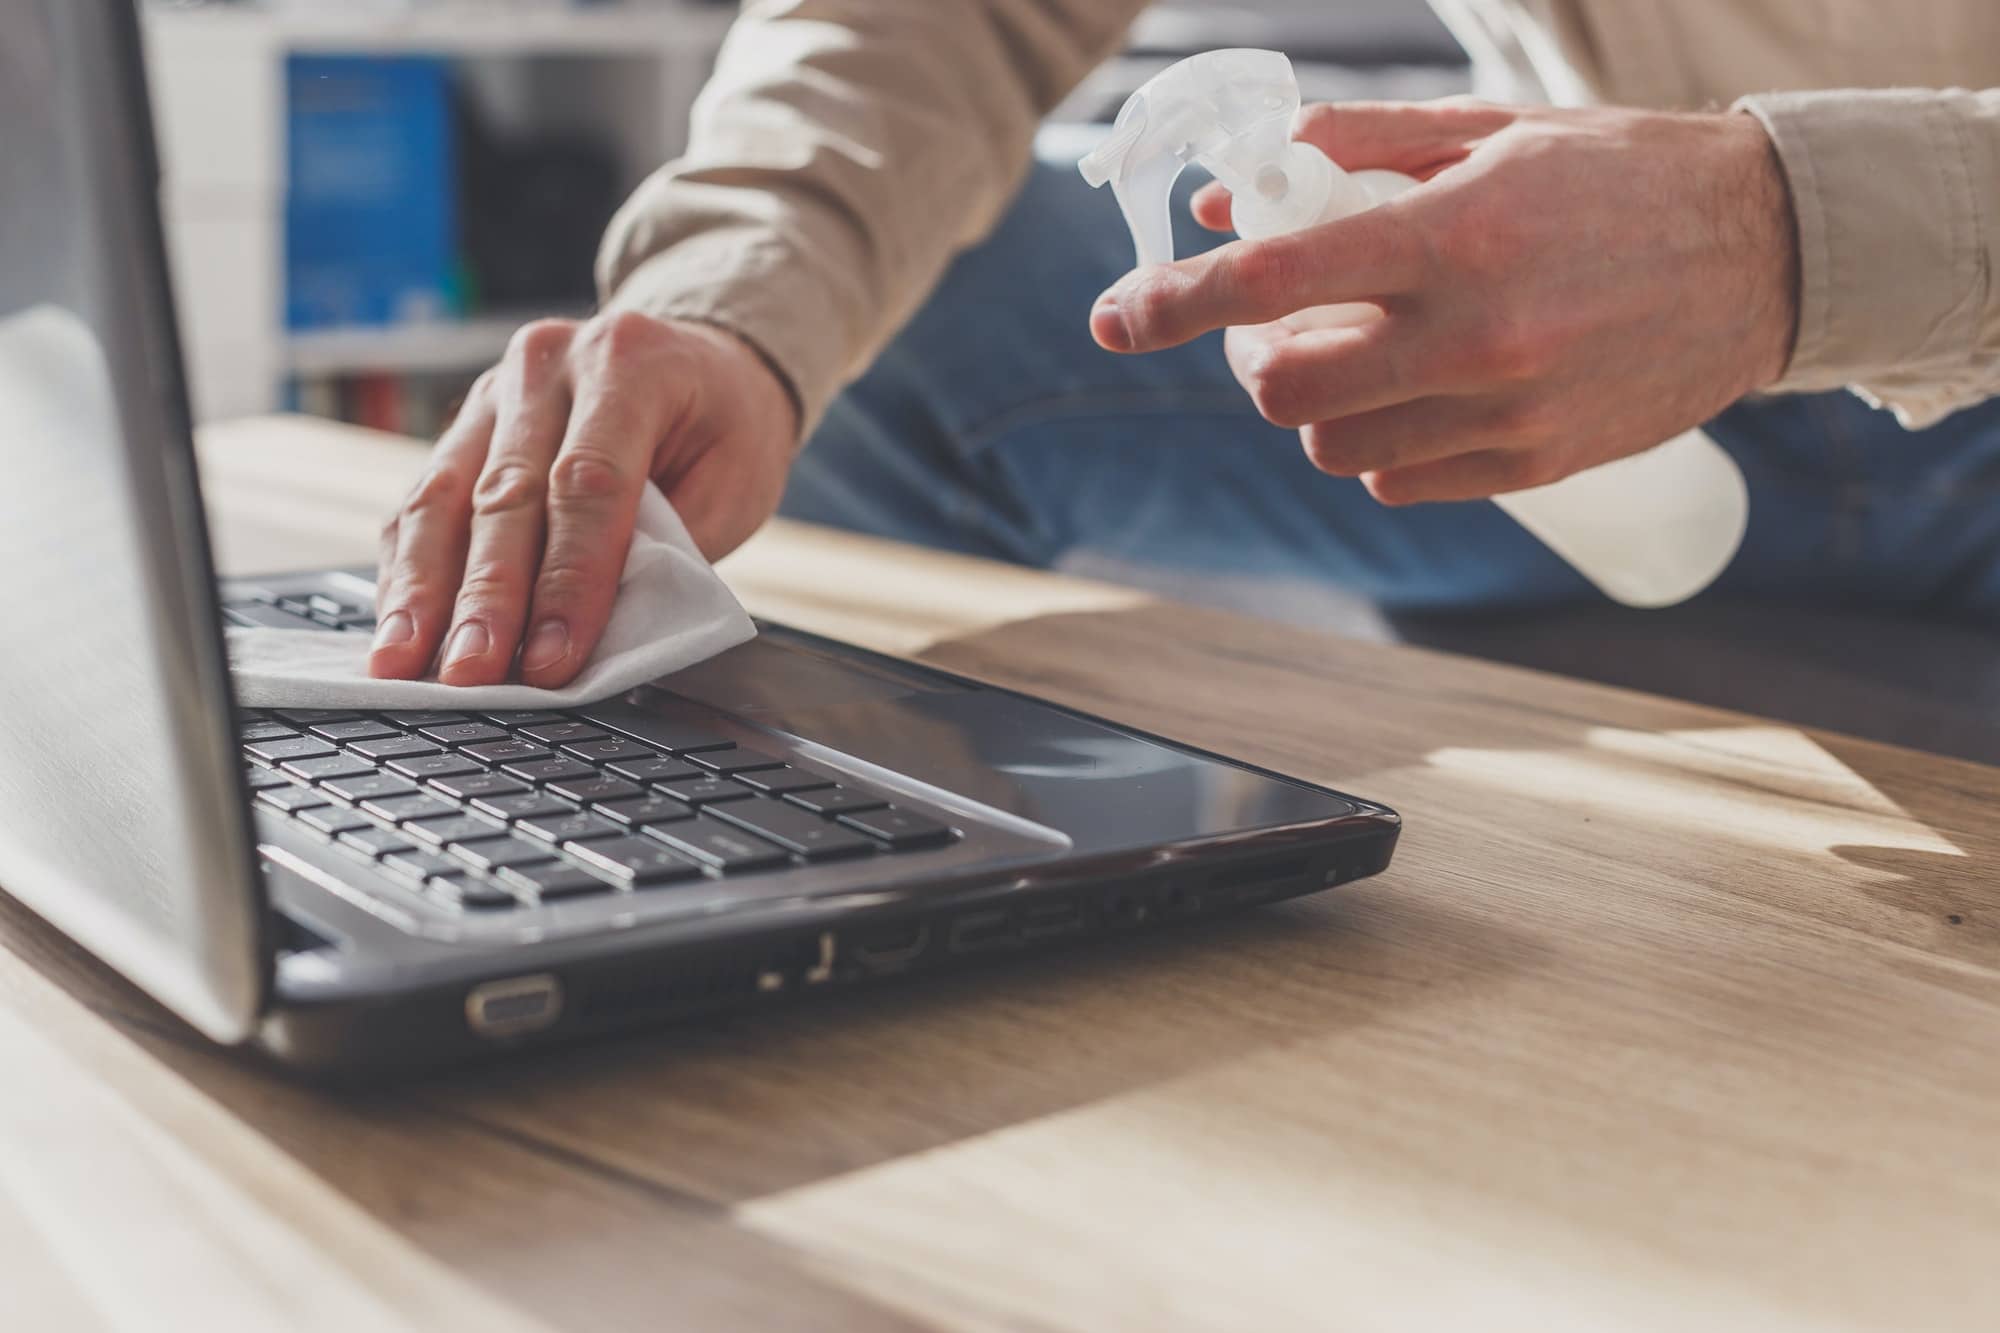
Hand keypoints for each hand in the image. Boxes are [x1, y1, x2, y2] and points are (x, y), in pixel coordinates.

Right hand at [369, 312, 797, 685]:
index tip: (553, 657)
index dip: (569, 579)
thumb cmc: (725, 427)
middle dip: (487, 597)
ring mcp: (494, 392)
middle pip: (504, 493)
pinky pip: (423, 502)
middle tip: (470, 672)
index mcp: (629, 363)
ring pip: (443, 498)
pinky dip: (409, 570)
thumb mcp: (732, 481)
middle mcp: (547, 366)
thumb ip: (667, 549)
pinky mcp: (463, 427)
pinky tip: (400, 625)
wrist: (701, 360)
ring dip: (422, 590)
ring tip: (406, 660)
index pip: (589, 482)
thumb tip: (595, 632)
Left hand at [1089, 100, 1798, 502]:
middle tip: (1272, 326)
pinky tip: (1414, 392)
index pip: (1269, 281)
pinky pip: (1401, 480)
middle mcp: (1473, 336)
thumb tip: (1232, 194)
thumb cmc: (1618, 175)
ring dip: (1317, 405)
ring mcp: (1505, 412)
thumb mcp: (1485, 132)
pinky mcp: (1534, 465)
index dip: (1170, 302)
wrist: (1767, 254)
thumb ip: (1351, 149)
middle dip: (1251, 360)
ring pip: (1334, 446)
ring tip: (1359, 351)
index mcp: (1453, 236)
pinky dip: (1380, 442)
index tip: (1113, 317)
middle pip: (1284, 390)